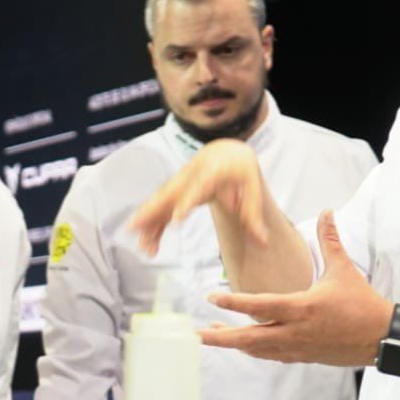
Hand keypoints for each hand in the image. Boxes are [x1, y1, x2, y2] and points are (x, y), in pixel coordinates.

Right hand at [128, 139, 267, 254]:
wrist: (224, 151)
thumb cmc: (239, 168)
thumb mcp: (252, 187)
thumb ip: (253, 214)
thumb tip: (264, 243)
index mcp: (210, 172)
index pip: (197, 188)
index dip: (186, 203)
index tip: (177, 219)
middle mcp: (189, 177)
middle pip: (168, 194)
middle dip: (152, 211)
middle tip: (136, 227)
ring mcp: (180, 184)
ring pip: (160, 203)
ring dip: (148, 224)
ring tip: (143, 248)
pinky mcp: (176, 193)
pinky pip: (161, 209)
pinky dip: (153, 226)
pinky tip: (148, 246)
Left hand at [199, 211, 390, 366]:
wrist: (384, 338)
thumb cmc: (363, 303)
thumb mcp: (344, 270)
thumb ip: (330, 240)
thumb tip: (327, 211)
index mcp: (303, 308)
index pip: (260, 306)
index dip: (233, 302)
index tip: (211, 297)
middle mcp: (296, 331)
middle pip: (250, 338)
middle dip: (222, 338)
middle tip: (197, 333)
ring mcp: (299, 348)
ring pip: (258, 350)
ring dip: (234, 344)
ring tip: (213, 335)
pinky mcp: (304, 357)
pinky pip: (272, 356)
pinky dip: (254, 350)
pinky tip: (243, 344)